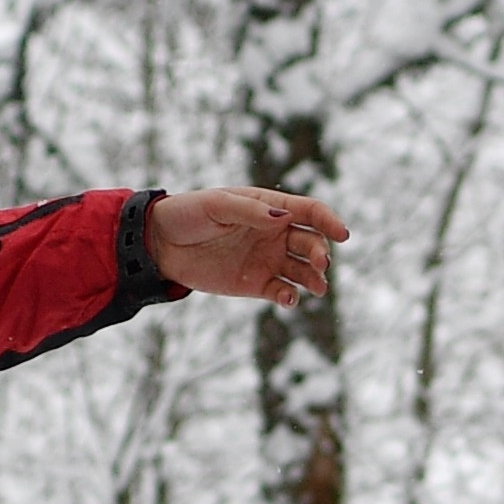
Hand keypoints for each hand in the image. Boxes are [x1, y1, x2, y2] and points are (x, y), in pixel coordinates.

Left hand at [149, 185, 349, 304]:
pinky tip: (290, 298)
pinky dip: (291, 296)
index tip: (342, 234)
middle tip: (321, 263)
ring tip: (319, 288)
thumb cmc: (189, 214)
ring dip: (315, 278)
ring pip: (303, 270)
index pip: (310, 212)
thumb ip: (250, 211)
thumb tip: (283, 218)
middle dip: (320, 252)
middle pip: (311, 242)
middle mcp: (275, 234)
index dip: (329, 220)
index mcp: (270, 207)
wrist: (160, 243)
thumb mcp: (217, 205)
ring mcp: (268, 259)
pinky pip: (283, 291)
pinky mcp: (256, 284)